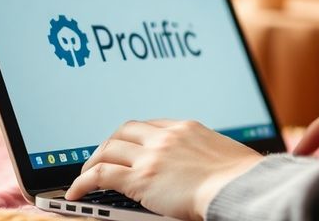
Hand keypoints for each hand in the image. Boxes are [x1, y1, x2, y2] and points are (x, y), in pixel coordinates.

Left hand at [65, 120, 261, 220]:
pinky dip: (83, 182)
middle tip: (101, 158)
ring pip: (108, 150)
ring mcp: (152, 155)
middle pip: (124, 131)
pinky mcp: (140, 178)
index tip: (126, 146)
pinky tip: (76, 192)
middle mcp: (166, 136)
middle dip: (108, 144)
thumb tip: (207, 168)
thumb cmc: (242, 178)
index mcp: (187, 128)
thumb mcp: (225, 155)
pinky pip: (100, 175)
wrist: (239, 187)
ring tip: (85, 176)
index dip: (132, 136)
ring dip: (92, 162)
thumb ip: (207, 154)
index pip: (149, 125)